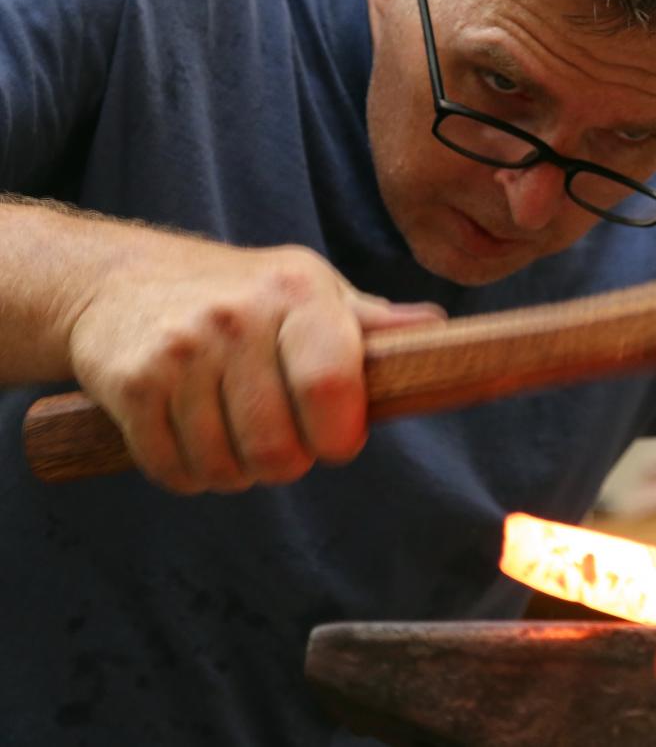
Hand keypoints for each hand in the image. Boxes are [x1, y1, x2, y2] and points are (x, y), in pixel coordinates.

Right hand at [67, 240, 443, 492]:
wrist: (118, 281)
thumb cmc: (241, 294)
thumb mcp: (311, 291)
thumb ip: (372, 322)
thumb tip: (437, 329)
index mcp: (299, 292)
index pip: (331, 387)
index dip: (339, 435)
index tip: (338, 440)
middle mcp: (237, 316)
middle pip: (279, 449)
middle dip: (286, 461)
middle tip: (279, 436)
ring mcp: (179, 349)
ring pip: (225, 468)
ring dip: (235, 471)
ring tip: (234, 432)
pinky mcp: (130, 383)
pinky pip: (174, 470)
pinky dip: (188, 473)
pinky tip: (191, 436)